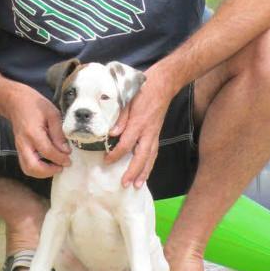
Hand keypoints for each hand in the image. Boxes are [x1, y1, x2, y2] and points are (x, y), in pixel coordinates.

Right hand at [5, 82, 70, 178]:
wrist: (15, 101)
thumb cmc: (35, 104)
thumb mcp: (52, 113)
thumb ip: (59, 132)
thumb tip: (66, 150)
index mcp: (32, 132)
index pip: (47, 152)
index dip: (60, 158)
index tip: (69, 159)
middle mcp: (23, 143)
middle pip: (33, 167)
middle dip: (49, 171)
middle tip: (62, 166)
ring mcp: (19, 147)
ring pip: (27, 169)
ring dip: (42, 173)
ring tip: (56, 167)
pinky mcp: (19, 149)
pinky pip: (26, 165)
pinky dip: (37, 169)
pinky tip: (48, 163)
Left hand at [105, 64, 176, 187]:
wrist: (162, 85)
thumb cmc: (142, 91)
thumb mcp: (127, 100)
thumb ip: (119, 118)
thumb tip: (111, 133)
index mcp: (138, 123)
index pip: (126, 144)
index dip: (116, 154)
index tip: (106, 161)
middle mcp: (148, 132)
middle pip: (141, 156)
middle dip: (133, 171)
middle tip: (124, 184)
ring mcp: (154, 134)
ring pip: (150, 157)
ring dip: (144, 172)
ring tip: (137, 185)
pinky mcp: (157, 134)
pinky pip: (154, 152)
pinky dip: (150, 164)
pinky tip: (145, 172)